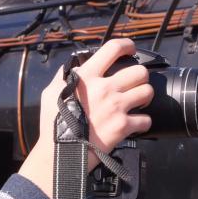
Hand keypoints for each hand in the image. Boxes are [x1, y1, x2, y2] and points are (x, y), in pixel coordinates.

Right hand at [19, 39, 152, 195]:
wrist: (59, 152)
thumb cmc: (52, 123)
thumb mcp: (50, 92)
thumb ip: (63, 76)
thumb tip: (72, 67)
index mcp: (87, 76)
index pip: (113, 48)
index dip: (127, 45)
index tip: (131, 49)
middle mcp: (105, 88)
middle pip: (140, 71)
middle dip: (140, 77)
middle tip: (134, 84)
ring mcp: (116, 107)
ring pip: (147, 92)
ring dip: (144, 97)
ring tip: (137, 102)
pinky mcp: (123, 126)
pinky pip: (146, 120)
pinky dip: (143, 123)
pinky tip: (135, 124)